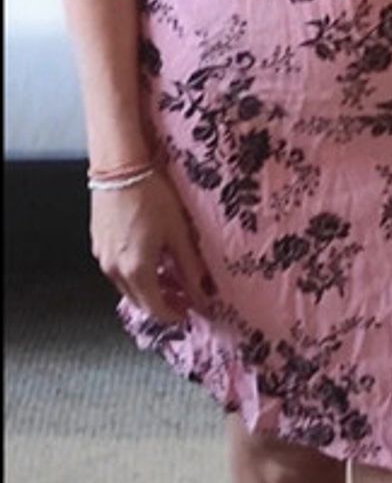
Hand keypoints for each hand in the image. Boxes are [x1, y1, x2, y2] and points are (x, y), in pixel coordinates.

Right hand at [91, 165, 214, 323]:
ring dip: (148, 290)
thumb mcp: (178, 232)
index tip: (191, 311)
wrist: (119, 168)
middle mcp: (115, 270)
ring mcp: (102, 258)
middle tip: (184, 297)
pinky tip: (149, 260)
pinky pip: (117, 271)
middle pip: (140, 302)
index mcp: (137, 270)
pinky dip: (135, 274)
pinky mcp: (97, 245)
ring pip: (127, 288)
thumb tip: (203, 294)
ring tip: (169, 276)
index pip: (156, 310)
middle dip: (163, 304)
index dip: (175, 315)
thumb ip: (190, 267)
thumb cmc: (151, 195)